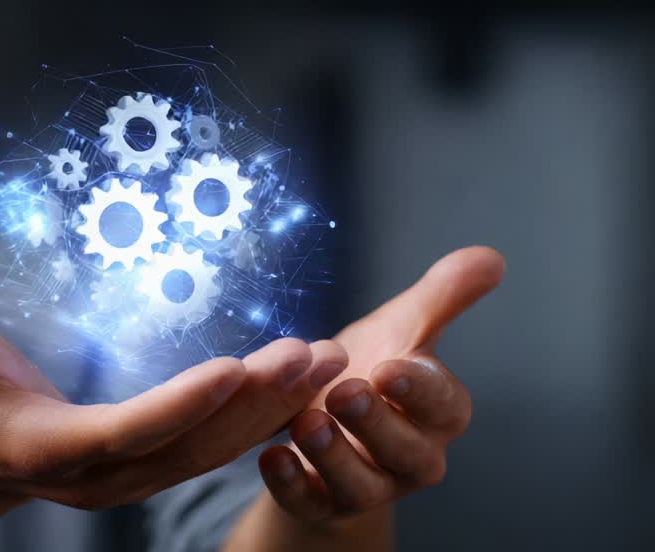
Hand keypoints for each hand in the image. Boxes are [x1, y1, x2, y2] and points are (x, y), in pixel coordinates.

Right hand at [0, 288, 350, 510]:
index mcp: (56, 450)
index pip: (129, 430)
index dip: (182, 403)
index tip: (236, 364)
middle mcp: (106, 476)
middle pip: (192, 444)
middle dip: (256, 403)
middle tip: (311, 353)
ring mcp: (134, 476)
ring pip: (215, 450)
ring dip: (273, 409)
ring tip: (326, 360)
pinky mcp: (153, 465)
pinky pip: (216, 446)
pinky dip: (261, 417)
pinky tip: (300, 382)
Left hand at [257, 246, 505, 522]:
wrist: (322, 419)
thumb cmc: (370, 369)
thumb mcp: (401, 328)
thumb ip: (442, 297)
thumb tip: (491, 257)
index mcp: (435, 412)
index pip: (444, 405)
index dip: (421, 389)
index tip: (392, 366)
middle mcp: (408, 456)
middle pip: (407, 452)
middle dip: (377, 423)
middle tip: (346, 392)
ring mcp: (366, 485)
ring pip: (360, 485)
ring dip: (333, 455)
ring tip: (306, 421)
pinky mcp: (321, 503)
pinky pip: (309, 503)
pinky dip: (291, 484)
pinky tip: (269, 456)